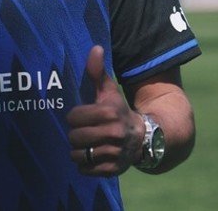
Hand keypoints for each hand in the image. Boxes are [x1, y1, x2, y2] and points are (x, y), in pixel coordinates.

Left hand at [66, 45, 143, 175]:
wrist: (144, 137)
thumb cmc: (119, 110)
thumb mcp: (109, 91)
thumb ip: (98, 71)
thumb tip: (95, 47)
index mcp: (109, 113)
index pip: (74, 117)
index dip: (75, 116)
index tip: (82, 116)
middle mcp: (113, 134)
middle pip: (74, 137)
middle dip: (76, 134)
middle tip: (84, 131)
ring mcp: (114, 153)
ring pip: (78, 155)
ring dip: (79, 150)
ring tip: (88, 143)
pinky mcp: (113, 170)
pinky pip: (85, 170)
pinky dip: (85, 165)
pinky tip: (94, 155)